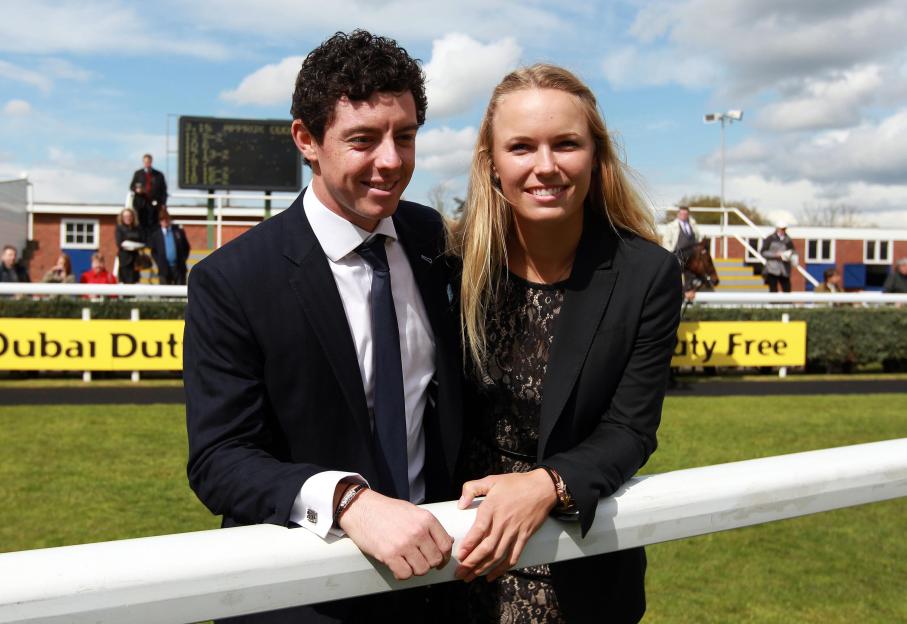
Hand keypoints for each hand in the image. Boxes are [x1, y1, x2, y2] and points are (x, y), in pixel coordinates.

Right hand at [338, 489, 453, 579]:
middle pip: (435, 560)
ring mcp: (404, 544)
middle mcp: (418, 531)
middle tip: (419, 561)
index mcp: (426, 519)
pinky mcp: (389, 555)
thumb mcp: (413, 512)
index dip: (444, 557)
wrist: (361, 508)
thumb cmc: (387, 510)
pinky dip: (402, 574)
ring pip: (421, 569)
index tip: (440, 561)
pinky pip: (405, 574)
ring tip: (407, 563)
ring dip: (415, 570)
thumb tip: (447, 541)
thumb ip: (430, 527)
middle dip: (428, 564)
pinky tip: (397, 567)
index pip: (445, 545)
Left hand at [454, 469, 556, 581]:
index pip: (479, 530)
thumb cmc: (516, 483)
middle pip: (487, 548)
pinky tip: (492, 575)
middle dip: (472, 563)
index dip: (469, 545)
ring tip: (471, 577)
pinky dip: (503, 569)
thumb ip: (472, 488)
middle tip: (460, 573)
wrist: (543, 488)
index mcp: (492, 507)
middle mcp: (503, 522)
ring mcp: (515, 531)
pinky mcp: (525, 537)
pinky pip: (514, 556)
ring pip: (498, 555)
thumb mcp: (491, 480)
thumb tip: (460, 504)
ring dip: (483, 568)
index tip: (459, 555)